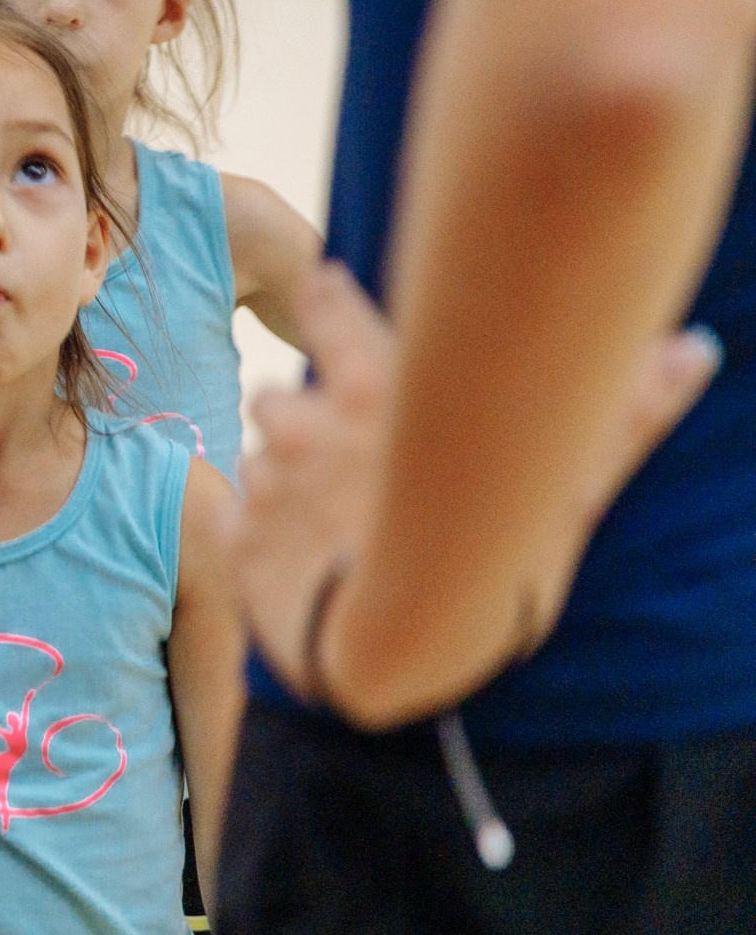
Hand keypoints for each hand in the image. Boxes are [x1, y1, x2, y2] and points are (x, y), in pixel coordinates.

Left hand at [237, 262, 720, 701]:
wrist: (410, 649)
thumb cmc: (497, 566)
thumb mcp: (567, 486)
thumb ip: (621, 415)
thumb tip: (696, 347)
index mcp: (376, 391)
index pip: (329, 310)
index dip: (322, 298)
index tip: (317, 285)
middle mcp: (309, 422)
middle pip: (276, 392)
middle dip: (293, 411)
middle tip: (327, 443)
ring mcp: (270, 479)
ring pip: (259, 452)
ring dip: (285, 476)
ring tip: (329, 517)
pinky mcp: (240, 533)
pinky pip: (239, 509)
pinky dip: (262, 526)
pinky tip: (300, 551)